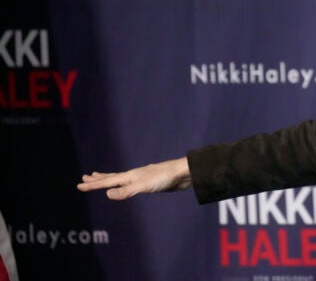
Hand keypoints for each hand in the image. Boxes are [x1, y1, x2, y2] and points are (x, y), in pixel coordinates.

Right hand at [77, 157, 191, 199]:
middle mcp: (133, 175)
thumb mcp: (143, 186)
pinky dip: (121, 184)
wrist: (183, 174)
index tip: (79, 184)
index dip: (93, 184)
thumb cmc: (164, 178)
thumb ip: (126, 191)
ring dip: (108, 179)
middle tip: (84, 178)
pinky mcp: (149, 182)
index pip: (107, 181)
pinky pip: (129, 184)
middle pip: (112, 177)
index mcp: (130, 176)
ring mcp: (141, 178)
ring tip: (100, 177)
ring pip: (120, 179)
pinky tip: (125, 184)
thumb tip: (107, 194)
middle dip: (98, 179)